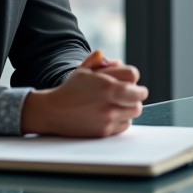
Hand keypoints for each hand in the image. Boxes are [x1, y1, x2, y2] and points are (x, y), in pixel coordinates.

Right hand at [22, 53, 148, 136]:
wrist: (53, 111)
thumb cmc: (70, 89)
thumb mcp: (83, 70)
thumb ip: (100, 62)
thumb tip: (117, 62)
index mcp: (106, 84)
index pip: (134, 75)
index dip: (132, 77)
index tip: (129, 81)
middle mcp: (109, 101)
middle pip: (139, 96)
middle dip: (135, 93)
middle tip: (128, 94)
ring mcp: (108, 118)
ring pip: (134, 111)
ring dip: (129, 106)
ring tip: (119, 104)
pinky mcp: (105, 131)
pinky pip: (125, 125)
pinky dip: (122, 119)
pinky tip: (111, 114)